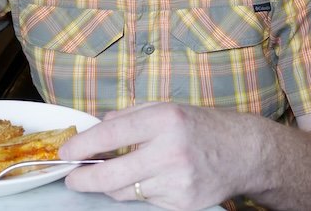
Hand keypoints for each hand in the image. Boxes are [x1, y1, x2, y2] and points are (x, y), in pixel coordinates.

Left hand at [59, 102, 264, 209]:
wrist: (244, 152)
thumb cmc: (203, 127)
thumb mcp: (166, 108)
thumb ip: (129, 116)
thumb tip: (95, 127)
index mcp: (164, 119)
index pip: (109, 135)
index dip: (81, 146)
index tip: (66, 153)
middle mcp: (170, 150)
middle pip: (110, 175)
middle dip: (83, 179)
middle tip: (73, 177)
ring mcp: (177, 181)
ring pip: (124, 192)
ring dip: (113, 184)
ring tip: (117, 173)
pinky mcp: (183, 203)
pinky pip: (146, 201)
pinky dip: (142, 192)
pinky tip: (154, 179)